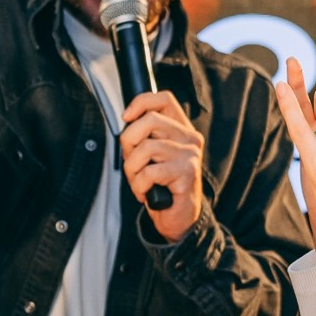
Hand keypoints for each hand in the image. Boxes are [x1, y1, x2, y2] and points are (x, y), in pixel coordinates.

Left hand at [118, 91, 204, 241]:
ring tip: (139, 181)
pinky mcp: (187, 172)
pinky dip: (139, 185)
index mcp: (181, 129)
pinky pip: (149, 172)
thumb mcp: (150, 156)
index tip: (126, 117)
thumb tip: (126, 121)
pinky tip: (146, 193)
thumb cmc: (162, 186)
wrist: (179, 217)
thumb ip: (143, 136)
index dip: (141, 103)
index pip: (163, 99)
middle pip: (149, 120)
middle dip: (128, 142)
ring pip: (145, 147)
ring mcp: (190, 154)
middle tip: (132, 162)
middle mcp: (189, 137)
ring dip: (133, 169)